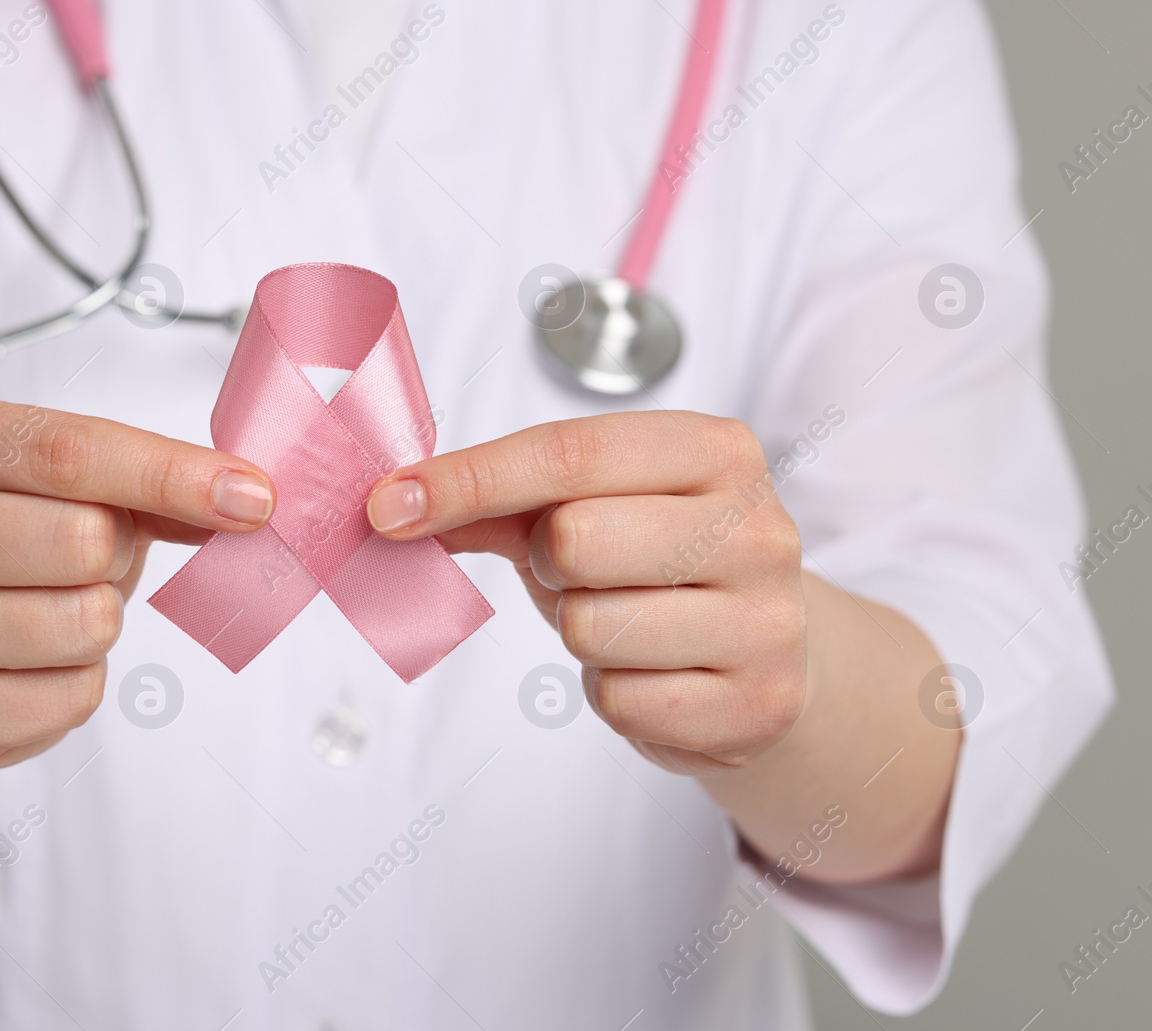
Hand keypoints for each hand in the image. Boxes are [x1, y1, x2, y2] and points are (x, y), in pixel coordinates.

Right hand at [0, 397, 275, 769]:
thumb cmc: (11, 540)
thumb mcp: (65, 485)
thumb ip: (147, 483)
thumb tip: (244, 500)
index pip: (70, 450)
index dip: (172, 474)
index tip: (252, 496)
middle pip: (83, 538)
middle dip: (118, 554)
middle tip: (88, 560)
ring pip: (86, 621)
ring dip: (101, 620)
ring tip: (53, 609)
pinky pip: (74, 696)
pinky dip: (80, 682)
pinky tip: (33, 665)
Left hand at [365, 412, 805, 776]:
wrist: (765, 653)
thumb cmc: (658, 563)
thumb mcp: (588, 507)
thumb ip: (497, 499)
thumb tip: (394, 506)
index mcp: (718, 452)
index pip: (568, 453)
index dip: (468, 479)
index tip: (389, 504)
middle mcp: (758, 528)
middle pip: (575, 538)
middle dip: (550, 564)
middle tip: (580, 572)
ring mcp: (768, 621)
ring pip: (590, 627)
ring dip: (581, 633)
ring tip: (626, 621)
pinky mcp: (758, 704)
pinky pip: (619, 702)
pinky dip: (612, 693)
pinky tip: (653, 673)